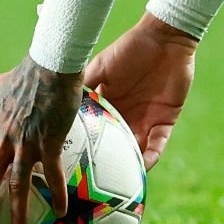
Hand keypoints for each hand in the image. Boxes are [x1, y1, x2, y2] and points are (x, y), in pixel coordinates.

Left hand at [0, 56, 80, 223]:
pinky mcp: (48, 143)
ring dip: (17, 213)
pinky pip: (51, 176)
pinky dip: (56, 194)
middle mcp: (5, 138)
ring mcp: (25, 143)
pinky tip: (62, 210)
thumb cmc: (33, 69)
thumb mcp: (7, 79)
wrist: (53, 63)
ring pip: (16, 185)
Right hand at [82, 13, 196, 169]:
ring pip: (134, 150)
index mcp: (107, 104)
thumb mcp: (100, 68)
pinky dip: (150, 157)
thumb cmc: (129, 48)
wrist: (163, 39)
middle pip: (113, 146)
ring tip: (116, 184)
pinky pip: (158, 145)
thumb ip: (83, 86)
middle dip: (105, 163)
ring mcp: (145, 120)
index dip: (84, 145)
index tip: (70, 160)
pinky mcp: (165, 121)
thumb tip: (58, 102)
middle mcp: (124, 116)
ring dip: (127, 165)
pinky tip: (142, 168)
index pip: (94, 130)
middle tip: (89, 180)